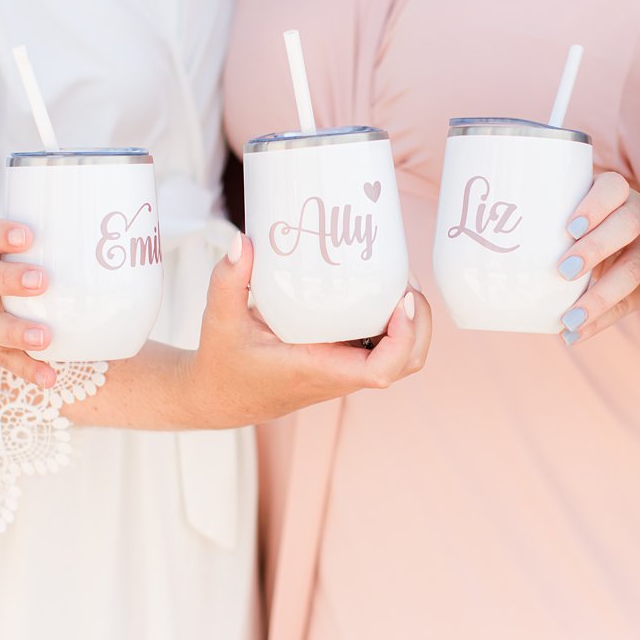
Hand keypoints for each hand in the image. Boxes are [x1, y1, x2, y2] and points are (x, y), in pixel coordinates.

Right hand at [180, 234, 431, 427]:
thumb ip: (227, 280)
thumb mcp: (218, 319)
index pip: (380, 371)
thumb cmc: (223, 363)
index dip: (404, 339)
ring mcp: (346, 371)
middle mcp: (340, 375)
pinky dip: (395, 323)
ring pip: (403, 358)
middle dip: (421, 324)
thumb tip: (244, 241)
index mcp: (317, 370)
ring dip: (413, 323)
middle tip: (405, 281)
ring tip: (398, 280)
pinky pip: (384, 347)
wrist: (220, 398)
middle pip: (407, 363)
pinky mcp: (343, 363)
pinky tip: (380, 289)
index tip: (401, 301)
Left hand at [556, 172, 639, 344]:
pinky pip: (628, 304)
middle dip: (596, 248)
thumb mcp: (576, 216)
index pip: (613, 189)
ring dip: (600, 296)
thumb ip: (550, 221)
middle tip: (564, 270)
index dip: (595, 206)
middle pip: (627, 225)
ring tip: (569, 319)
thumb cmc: (587, 229)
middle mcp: (639, 217)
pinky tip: (573, 335)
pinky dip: (599, 322)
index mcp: (617, 196)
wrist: (633, 259)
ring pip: (634, 269)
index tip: (570, 229)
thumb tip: (491, 240)